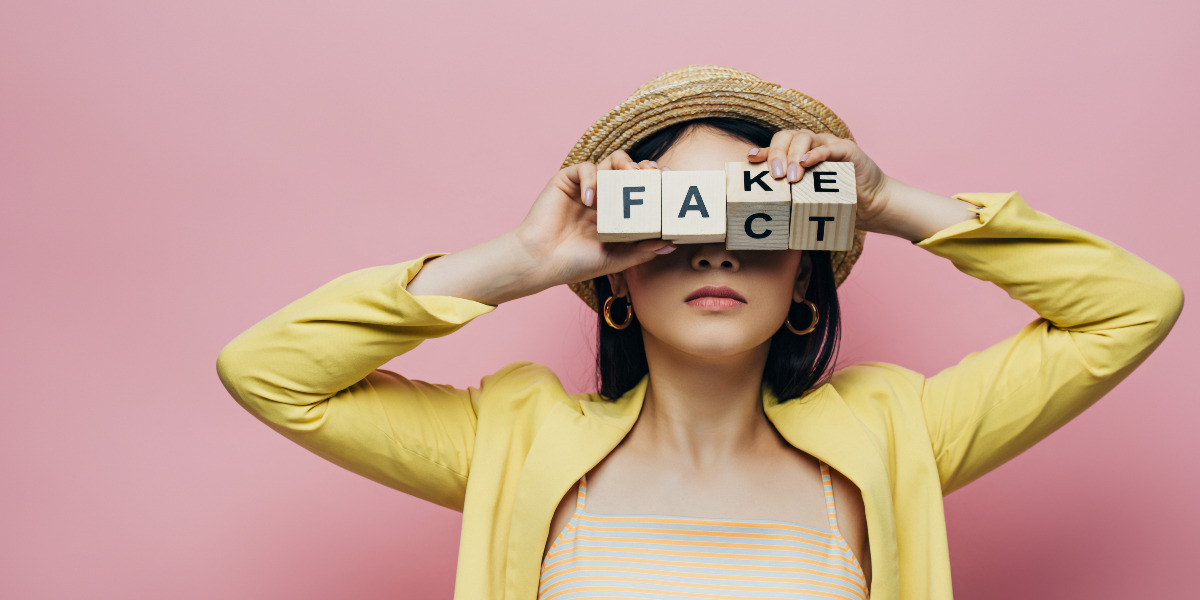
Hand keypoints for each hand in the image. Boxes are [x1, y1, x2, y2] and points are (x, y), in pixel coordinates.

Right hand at [512, 151, 675, 287]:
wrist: (542, 262)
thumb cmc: (576, 263)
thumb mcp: (616, 259)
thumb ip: (642, 251)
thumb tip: (671, 245)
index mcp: (616, 212)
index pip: (641, 189)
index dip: (655, 182)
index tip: (668, 181)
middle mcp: (603, 196)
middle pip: (628, 169)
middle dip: (644, 167)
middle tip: (652, 173)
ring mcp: (585, 188)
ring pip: (609, 161)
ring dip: (622, 164)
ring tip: (629, 175)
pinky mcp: (566, 181)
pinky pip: (583, 168)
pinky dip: (591, 179)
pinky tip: (590, 200)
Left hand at [747, 129, 892, 231]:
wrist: (870, 203)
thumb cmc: (836, 200)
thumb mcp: (807, 198)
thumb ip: (790, 196)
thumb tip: (766, 211)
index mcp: (798, 154)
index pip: (777, 146)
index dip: (763, 150)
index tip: (751, 158)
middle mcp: (811, 145)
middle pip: (787, 137)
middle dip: (776, 154)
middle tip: (775, 177)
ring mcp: (828, 144)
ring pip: (804, 138)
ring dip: (794, 156)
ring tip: (790, 177)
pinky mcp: (846, 149)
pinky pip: (828, 147)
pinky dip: (815, 154)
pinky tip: (806, 163)